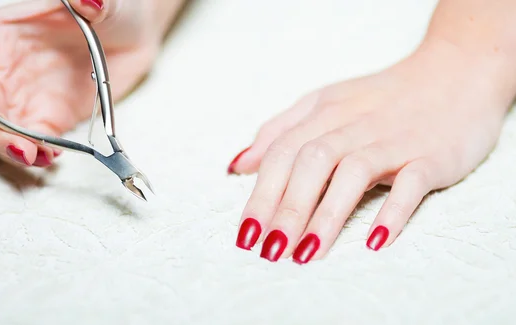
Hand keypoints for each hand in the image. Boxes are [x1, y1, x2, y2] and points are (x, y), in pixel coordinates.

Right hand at [0, 0, 160, 166]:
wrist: (134, 35)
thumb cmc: (109, 11)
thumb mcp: (100, 2)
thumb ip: (88, 2)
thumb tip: (88, 1)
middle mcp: (4, 70)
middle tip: (23, 150)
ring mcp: (25, 97)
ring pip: (2, 133)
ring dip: (16, 150)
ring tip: (41, 157)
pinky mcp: (49, 117)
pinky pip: (35, 141)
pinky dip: (40, 153)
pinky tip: (54, 155)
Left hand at [230, 40, 514, 262]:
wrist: (456, 73)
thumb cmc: (382, 98)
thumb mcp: (325, 102)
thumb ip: (281, 130)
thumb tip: (239, 165)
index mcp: (325, 111)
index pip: (282, 152)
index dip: (261, 193)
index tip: (246, 234)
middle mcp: (355, 124)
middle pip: (312, 162)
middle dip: (286, 209)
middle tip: (270, 250)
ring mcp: (394, 139)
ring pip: (354, 173)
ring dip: (327, 215)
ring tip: (306, 253)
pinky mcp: (432, 155)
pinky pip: (411, 182)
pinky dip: (393, 210)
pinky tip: (374, 241)